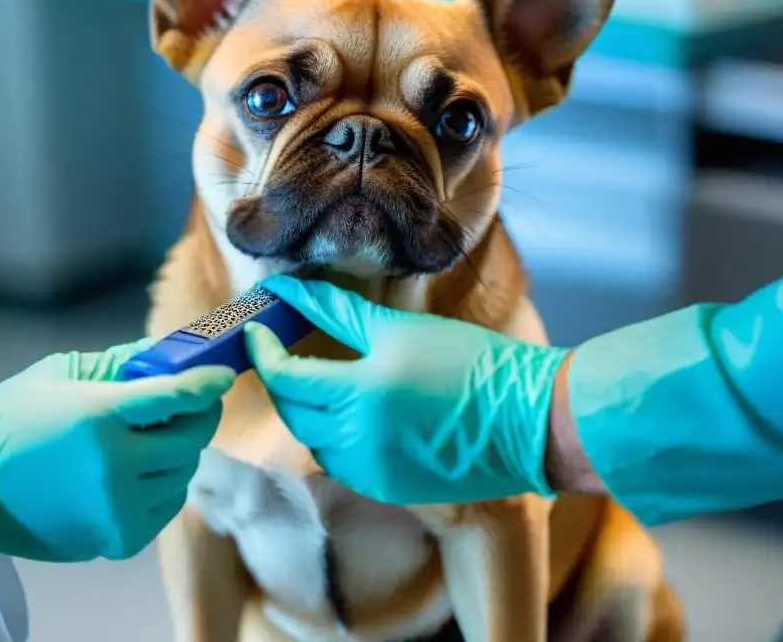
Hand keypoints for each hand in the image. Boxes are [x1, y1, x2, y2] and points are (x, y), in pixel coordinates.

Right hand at [0, 340, 233, 560]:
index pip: (176, 397)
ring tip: (156, 438)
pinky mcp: (116, 540)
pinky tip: (141, 472)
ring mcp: (118, 508)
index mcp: (100, 416)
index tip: (223, 377)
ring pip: (182, 475)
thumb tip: (167, 353)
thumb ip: (119, 363)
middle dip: (199, 417)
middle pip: (191, 440)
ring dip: (179, 453)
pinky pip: (165, 507)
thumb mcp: (60, 373)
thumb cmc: (11, 419)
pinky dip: (164, 486)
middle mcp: (116, 466)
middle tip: (193, 405)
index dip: (207, 385)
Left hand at [244, 276, 569, 505]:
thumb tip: (292, 291)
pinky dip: (332, 438)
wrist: (530, 420)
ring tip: (315, 380)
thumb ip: (337, 312)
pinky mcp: (388, 489)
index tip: (252, 331)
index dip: (261, 353)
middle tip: (278, 352)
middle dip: (280, 381)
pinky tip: (349, 415)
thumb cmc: (471, 363)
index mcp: (361, 392)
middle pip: (293, 412)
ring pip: (313, 442)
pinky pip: (340, 464)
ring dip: (305, 412)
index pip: (285, 377)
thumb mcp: (400, 329)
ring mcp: (372, 471)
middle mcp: (359, 439)